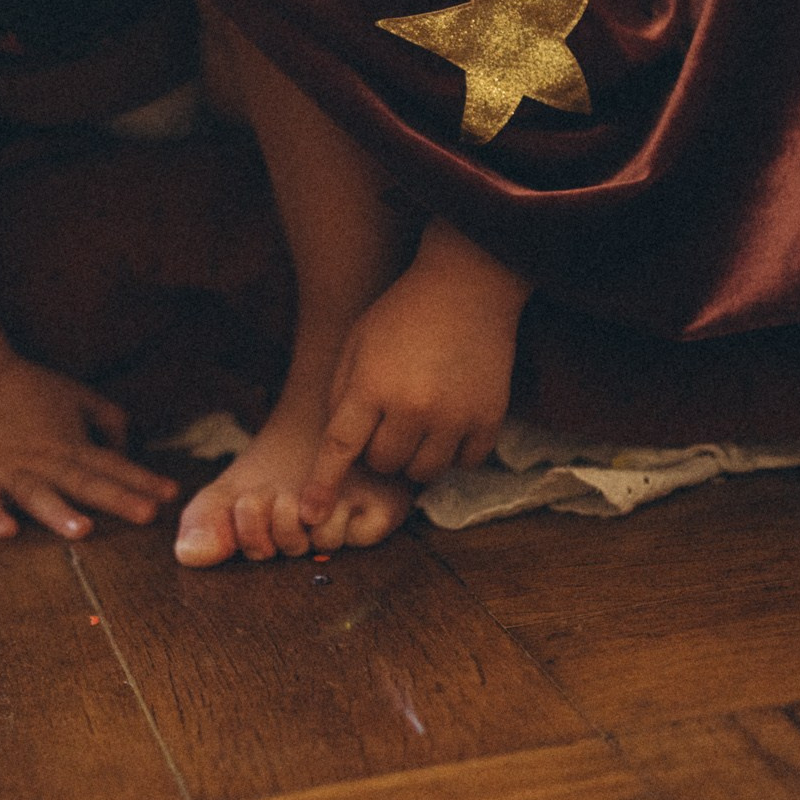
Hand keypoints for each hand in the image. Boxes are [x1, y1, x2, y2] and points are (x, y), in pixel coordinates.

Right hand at [0, 358, 179, 539]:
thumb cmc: (30, 388)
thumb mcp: (80, 396)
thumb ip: (110, 422)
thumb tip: (126, 454)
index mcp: (72, 444)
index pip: (113, 465)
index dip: (143, 479)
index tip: (172, 494)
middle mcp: (46, 460)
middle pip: (85, 482)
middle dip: (117, 499)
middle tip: (146, 515)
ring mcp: (11, 470)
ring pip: (38, 494)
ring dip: (59, 512)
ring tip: (81, 529)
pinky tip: (6, 532)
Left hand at [300, 226, 526, 522]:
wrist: (468, 285)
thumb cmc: (402, 313)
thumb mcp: (356, 343)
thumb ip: (342, 395)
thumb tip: (337, 449)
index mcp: (372, 385)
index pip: (340, 447)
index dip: (323, 484)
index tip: (311, 513)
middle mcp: (413, 407)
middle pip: (383, 465)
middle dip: (378, 451)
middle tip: (388, 419)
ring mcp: (455, 415)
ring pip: (423, 472)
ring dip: (414, 458)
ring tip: (417, 423)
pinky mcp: (488, 418)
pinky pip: (464, 463)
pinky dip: (454, 452)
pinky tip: (450, 421)